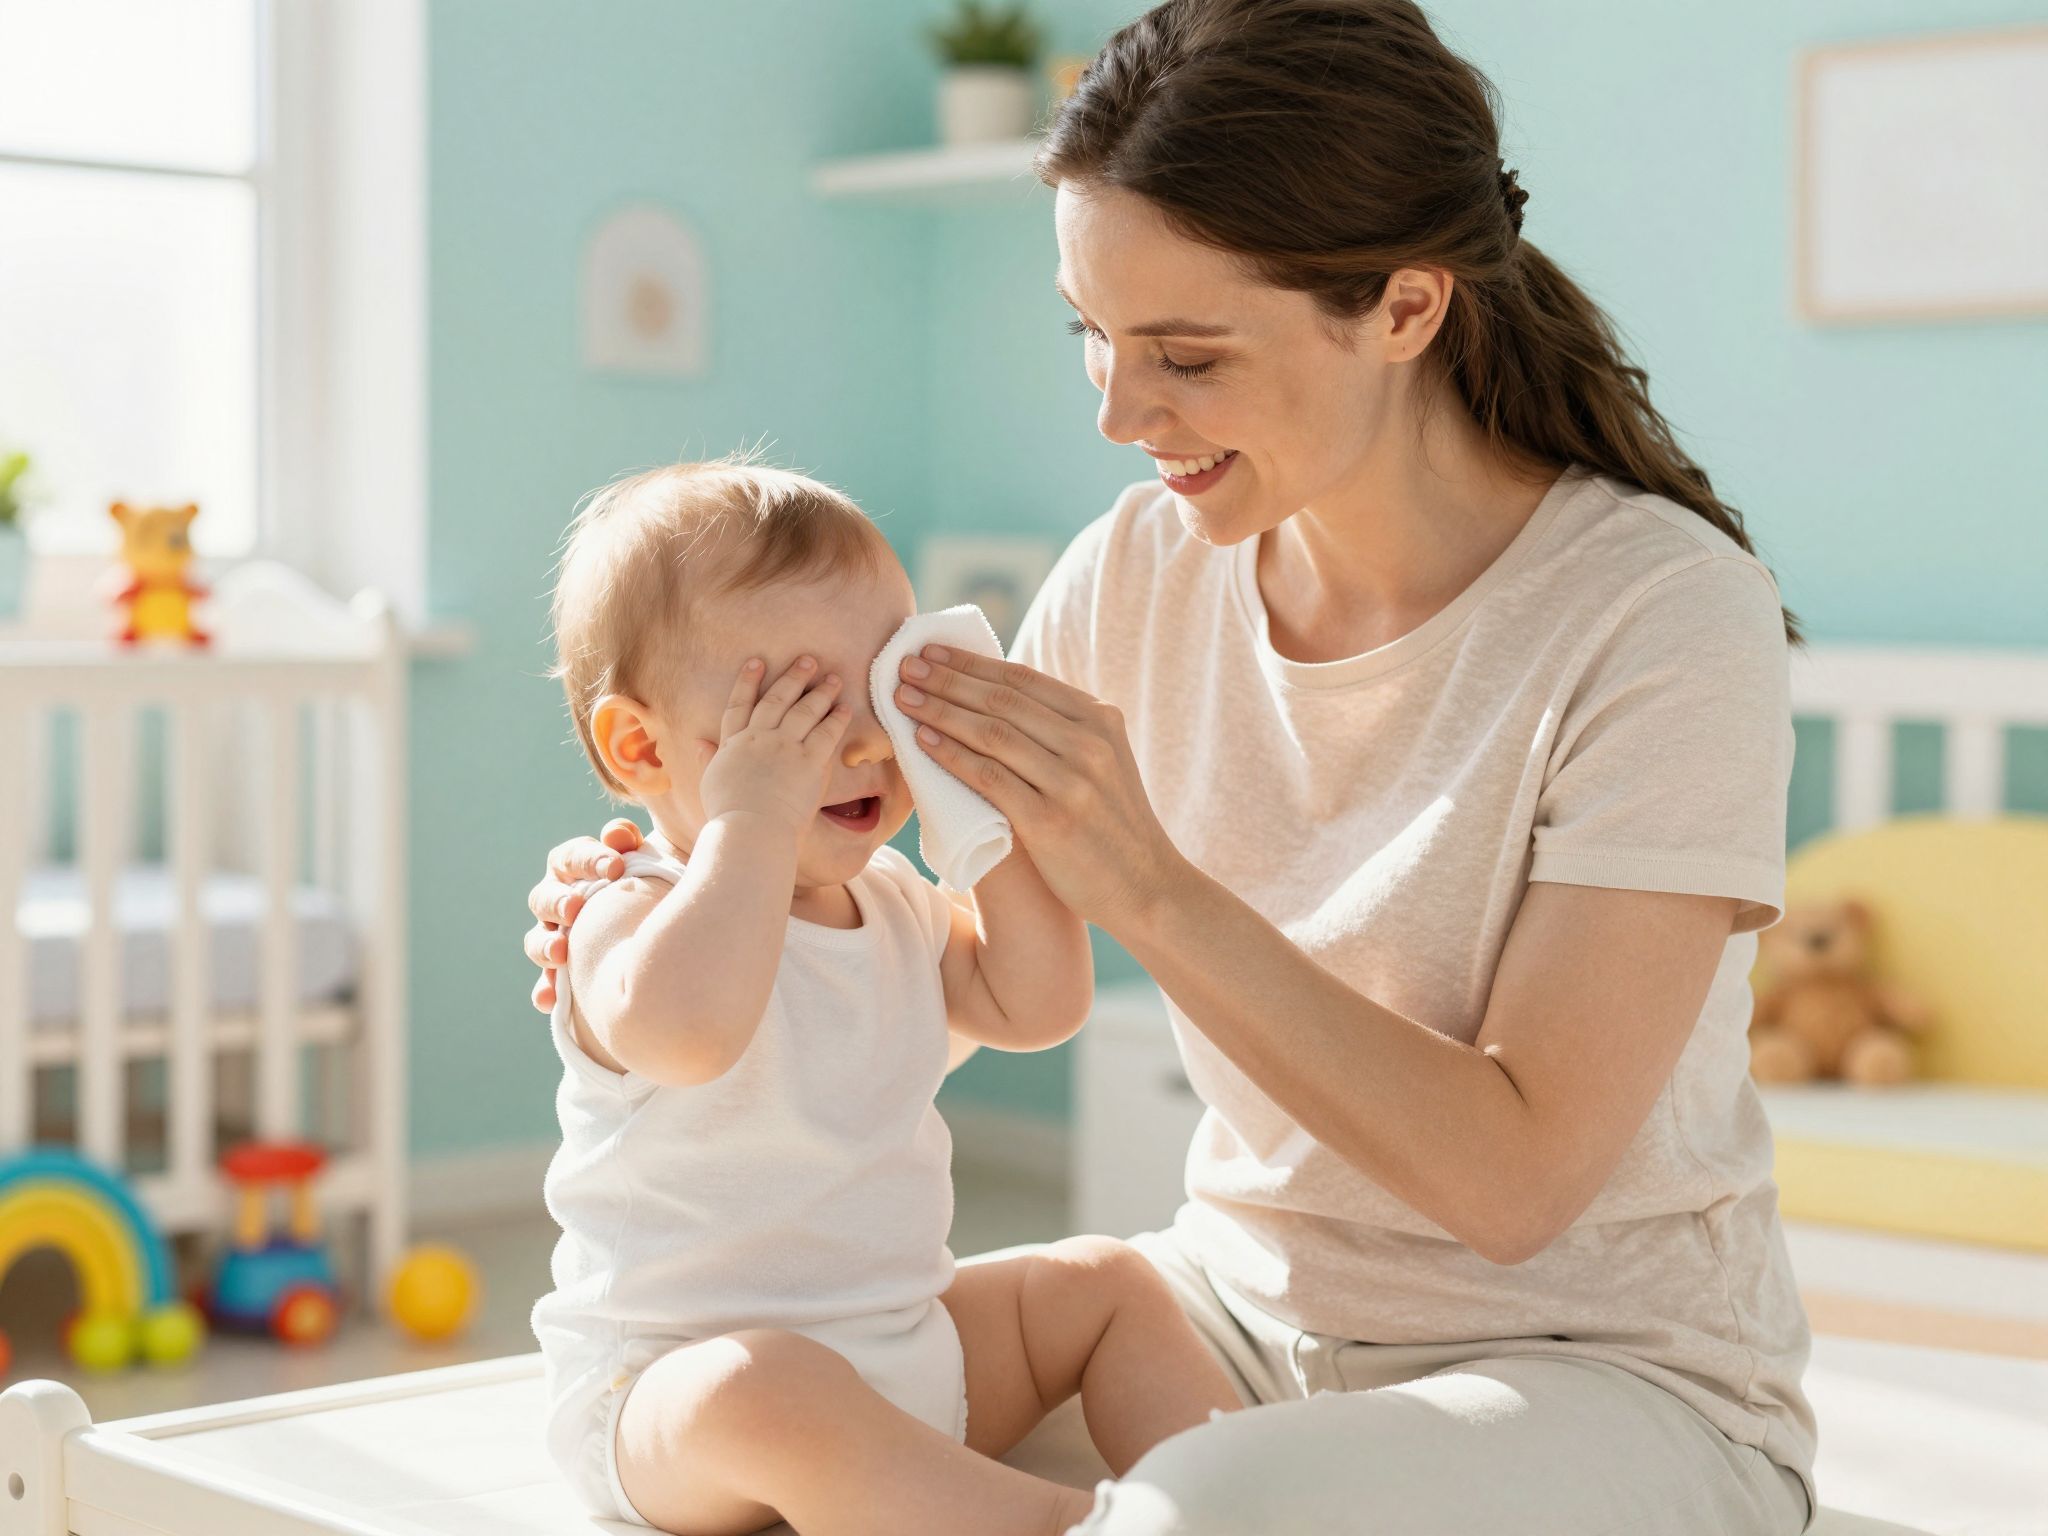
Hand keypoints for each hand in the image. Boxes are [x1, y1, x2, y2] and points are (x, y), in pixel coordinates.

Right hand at [525, 818, 643, 1011]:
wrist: (673, 926)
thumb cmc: (657, 882)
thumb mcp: (650, 858)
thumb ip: (630, 843)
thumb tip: (617, 834)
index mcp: (576, 868)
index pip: (569, 858)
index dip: (587, 860)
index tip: (616, 867)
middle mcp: (560, 902)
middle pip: (544, 898)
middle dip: (557, 902)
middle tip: (575, 908)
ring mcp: (558, 938)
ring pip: (537, 941)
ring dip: (544, 946)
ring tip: (560, 952)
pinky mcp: (566, 973)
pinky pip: (549, 984)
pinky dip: (547, 991)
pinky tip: (550, 1001)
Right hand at [698, 655, 850, 835]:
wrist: (751, 829)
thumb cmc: (729, 815)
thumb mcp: (711, 782)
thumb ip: (709, 758)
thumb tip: (699, 742)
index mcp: (734, 744)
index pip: (739, 705)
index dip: (748, 682)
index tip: (757, 662)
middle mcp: (759, 739)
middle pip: (777, 700)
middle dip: (793, 677)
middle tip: (808, 660)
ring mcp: (785, 747)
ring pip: (805, 711)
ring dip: (820, 692)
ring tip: (833, 678)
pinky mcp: (809, 761)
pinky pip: (826, 733)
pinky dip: (836, 719)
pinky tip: (844, 708)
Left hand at [891, 647, 1184, 931]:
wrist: (1145, 886)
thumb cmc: (1110, 826)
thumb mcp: (1102, 762)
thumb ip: (1062, 730)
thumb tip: (997, 696)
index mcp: (1100, 719)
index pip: (1023, 679)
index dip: (972, 662)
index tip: (932, 649)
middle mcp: (1089, 743)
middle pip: (1002, 700)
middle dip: (947, 678)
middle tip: (904, 664)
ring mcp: (1072, 782)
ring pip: (991, 733)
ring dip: (940, 710)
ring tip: (903, 697)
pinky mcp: (1051, 821)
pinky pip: (989, 778)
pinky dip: (952, 755)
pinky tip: (923, 741)